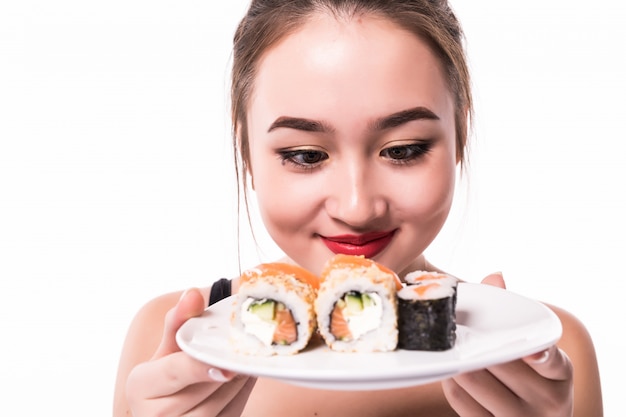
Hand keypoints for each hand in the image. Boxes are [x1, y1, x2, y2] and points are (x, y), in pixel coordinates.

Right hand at [125, 288, 255, 416]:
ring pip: (219, 409)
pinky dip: (239, 400)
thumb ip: (179, 323)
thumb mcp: (166, 352)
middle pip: (202, 391)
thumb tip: (193, 294)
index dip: (201, 367)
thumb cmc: (166, 381)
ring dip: (238, 385)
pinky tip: (242, 383)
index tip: (228, 365)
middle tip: (246, 354)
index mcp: (139, 386)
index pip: (174, 372)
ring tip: (244, 366)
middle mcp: (152, 415)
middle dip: (229, 371)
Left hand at [442, 273, 573, 415]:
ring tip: (450, 346)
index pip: (553, 362)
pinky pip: (461, 402)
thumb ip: (516, 316)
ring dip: (456, 359)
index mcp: (560, 375)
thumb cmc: (533, 379)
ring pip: (476, 381)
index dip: (541, 356)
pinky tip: (449, 370)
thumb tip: (495, 277)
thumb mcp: (535, 351)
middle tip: (455, 327)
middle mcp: (546, 402)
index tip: (530, 351)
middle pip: (502, 366)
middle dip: (475, 344)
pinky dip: (451, 382)